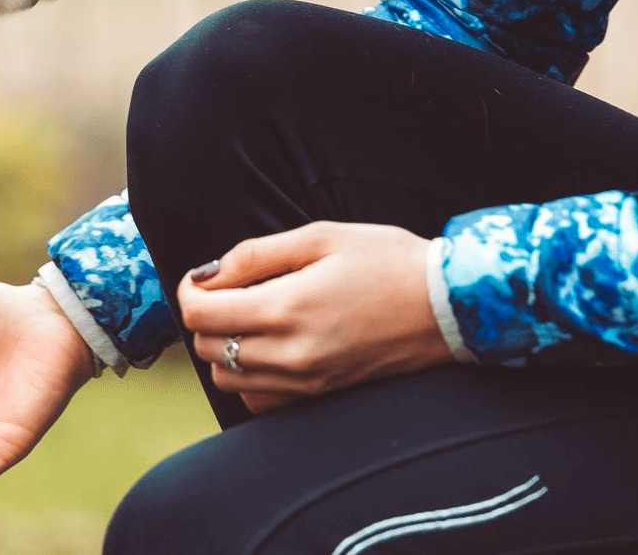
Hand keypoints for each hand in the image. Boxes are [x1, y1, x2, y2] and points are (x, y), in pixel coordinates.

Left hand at [179, 221, 450, 413]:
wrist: (447, 306)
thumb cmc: (387, 261)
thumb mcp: (319, 236)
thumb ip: (255, 254)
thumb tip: (209, 274)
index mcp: (285, 308)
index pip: (200, 315)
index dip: (190, 290)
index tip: (205, 276)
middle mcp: (290, 353)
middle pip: (208, 348)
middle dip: (206, 317)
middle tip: (230, 290)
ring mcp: (306, 381)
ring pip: (228, 379)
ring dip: (224, 348)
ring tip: (250, 318)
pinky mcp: (321, 395)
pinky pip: (260, 401)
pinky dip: (250, 379)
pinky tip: (269, 349)